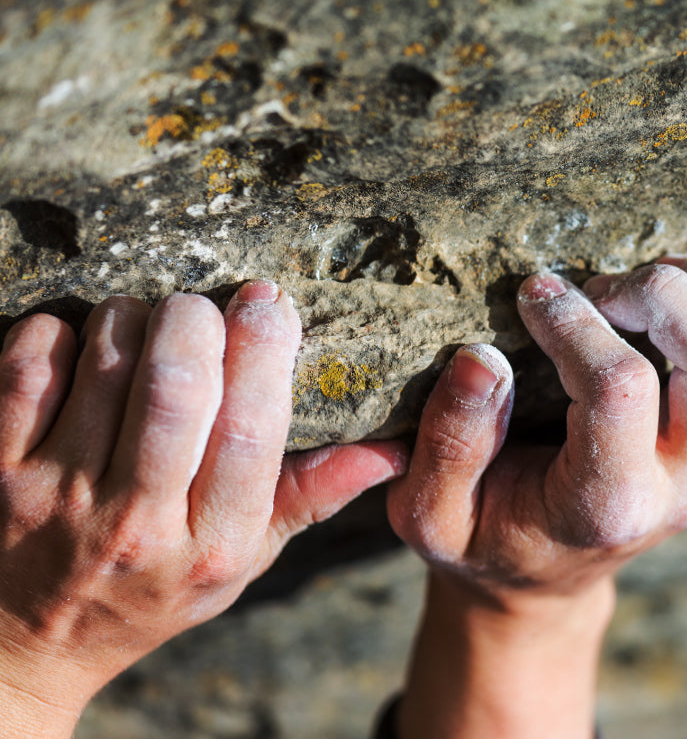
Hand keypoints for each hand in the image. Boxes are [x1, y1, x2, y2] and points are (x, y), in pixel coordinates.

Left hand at [0, 281, 406, 737]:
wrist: (27, 642)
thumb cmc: (152, 589)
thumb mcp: (243, 559)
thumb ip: (310, 496)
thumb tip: (391, 449)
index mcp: (211, 542)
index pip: (251, 430)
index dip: (265, 350)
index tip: (270, 302)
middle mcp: (136, 523)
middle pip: (178, 387)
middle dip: (198, 320)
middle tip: (204, 307)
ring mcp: (57, 496)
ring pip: (108, 363)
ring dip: (136, 317)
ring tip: (149, 322)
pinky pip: (32, 365)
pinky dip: (63, 333)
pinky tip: (84, 346)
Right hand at [387, 253, 686, 738]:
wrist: (549, 574)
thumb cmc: (487, 536)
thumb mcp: (435, 515)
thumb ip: (449, 445)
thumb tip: (481, 358)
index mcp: (608, 504)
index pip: (620, 388)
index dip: (573, 322)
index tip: (531, 297)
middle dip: (661, 291)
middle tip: (599, 289)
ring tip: (641, 286)